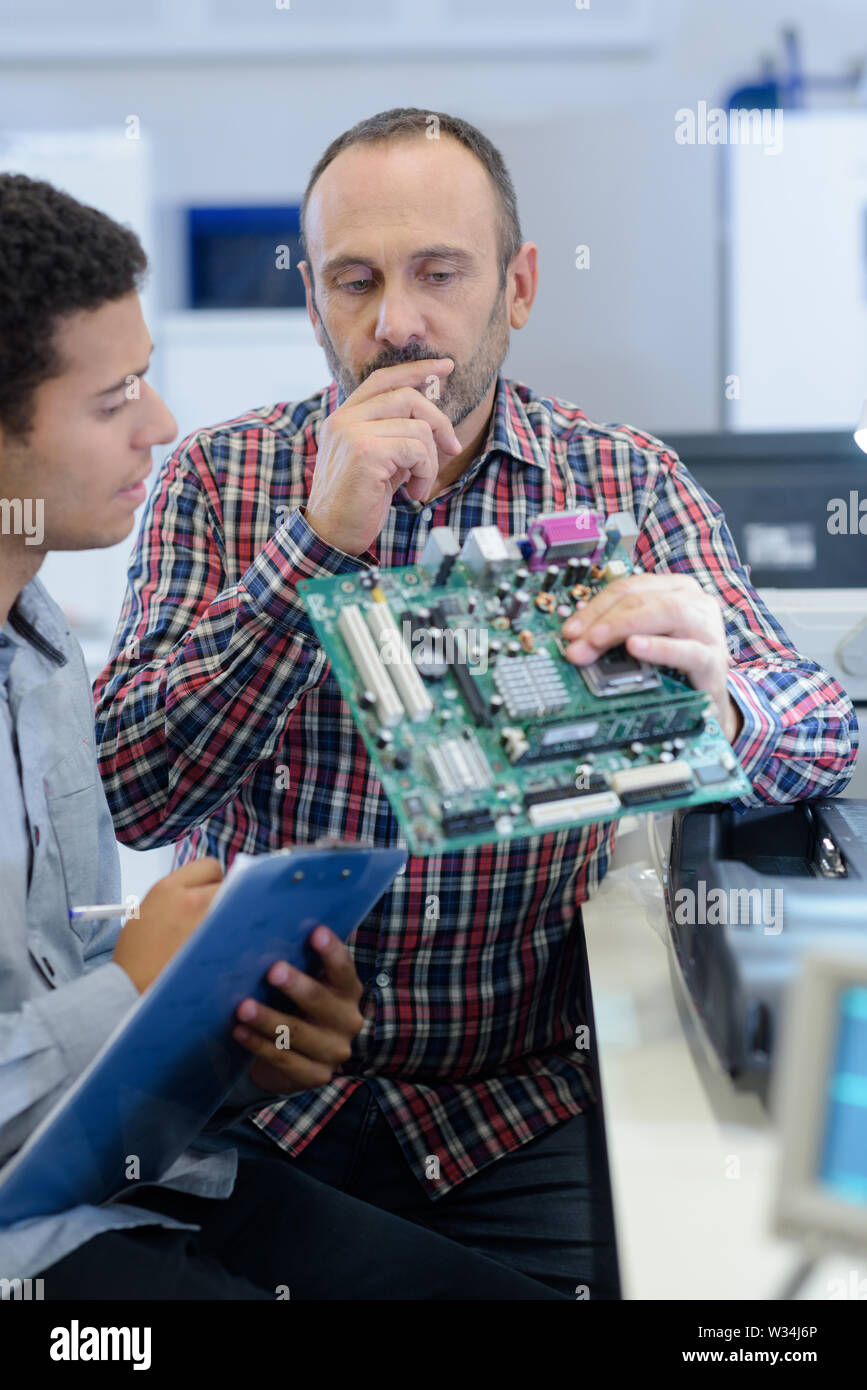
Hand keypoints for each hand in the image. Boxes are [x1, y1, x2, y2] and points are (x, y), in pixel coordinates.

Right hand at [112, 857, 223, 993]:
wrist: (132, 989)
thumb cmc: (136, 956)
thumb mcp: (146, 910)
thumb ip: (176, 894)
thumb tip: (203, 889)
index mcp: (168, 888)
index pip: (209, 866)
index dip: (210, 879)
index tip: (209, 890)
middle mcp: (192, 900)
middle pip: (227, 884)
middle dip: (223, 895)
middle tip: (214, 911)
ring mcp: (208, 922)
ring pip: (236, 906)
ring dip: (229, 915)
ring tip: (214, 932)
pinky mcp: (221, 944)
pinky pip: (237, 931)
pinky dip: (233, 936)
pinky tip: (218, 947)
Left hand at [232, 926, 364, 1093]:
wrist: (301, 1058)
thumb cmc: (297, 1007)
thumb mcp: (305, 985)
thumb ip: (298, 964)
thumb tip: (264, 936)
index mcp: (348, 991)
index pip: (344, 969)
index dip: (331, 951)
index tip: (316, 932)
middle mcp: (348, 1021)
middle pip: (320, 1001)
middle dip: (296, 986)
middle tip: (272, 971)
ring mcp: (333, 1051)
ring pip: (297, 1033)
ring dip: (268, 1019)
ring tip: (243, 1007)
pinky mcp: (315, 1075)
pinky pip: (284, 1059)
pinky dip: (259, 1045)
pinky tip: (240, 1032)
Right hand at [305, 359, 461, 554]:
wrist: (332, 535)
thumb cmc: (357, 503)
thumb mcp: (378, 461)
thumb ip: (394, 436)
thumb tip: (434, 422)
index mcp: (345, 417)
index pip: (384, 379)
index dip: (417, 369)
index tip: (445, 367)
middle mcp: (344, 419)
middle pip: (407, 397)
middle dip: (439, 422)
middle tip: (451, 448)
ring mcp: (352, 433)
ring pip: (417, 427)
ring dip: (430, 460)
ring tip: (419, 485)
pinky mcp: (366, 453)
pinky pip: (416, 449)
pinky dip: (424, 472)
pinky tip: (414, 493)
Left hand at [560, 572, 743, 744]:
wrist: (708, 698)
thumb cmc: (675, 664)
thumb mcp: (644, 640)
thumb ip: (614, 634)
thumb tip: (574, 640)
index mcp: (675, 589)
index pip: (629, 588)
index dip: (595, 607)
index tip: (570, 630)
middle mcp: (694, 602)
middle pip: (643, 599)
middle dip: (605, 619)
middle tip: (578, 644)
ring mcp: (708, 628)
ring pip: (668, 613)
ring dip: (626, 626)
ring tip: (598, 641)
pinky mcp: (713, 659)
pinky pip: (687, 650)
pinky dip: (659, 647)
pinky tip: (635, 647)